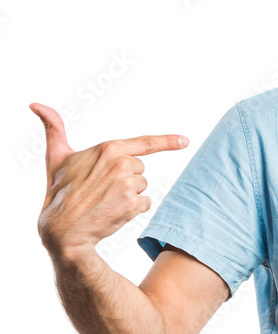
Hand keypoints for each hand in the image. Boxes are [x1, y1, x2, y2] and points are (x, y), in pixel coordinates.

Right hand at [31, 102, 188, 259]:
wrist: (63, 229)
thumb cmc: (60, 192)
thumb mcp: (56, 157)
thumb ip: (53, 128)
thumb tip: (35, 104)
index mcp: (108, 148)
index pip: (145, 143)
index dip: (167, 141)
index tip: (185, 141)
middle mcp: (121, 163)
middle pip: (140, 168)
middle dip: (125, 178)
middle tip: (101, 188)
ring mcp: (128, 184)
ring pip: (142, 186)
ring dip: (129, 194)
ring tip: (106, 200)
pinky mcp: (133, 204)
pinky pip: (145, 203)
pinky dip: (133, 209)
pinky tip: (114, 211)